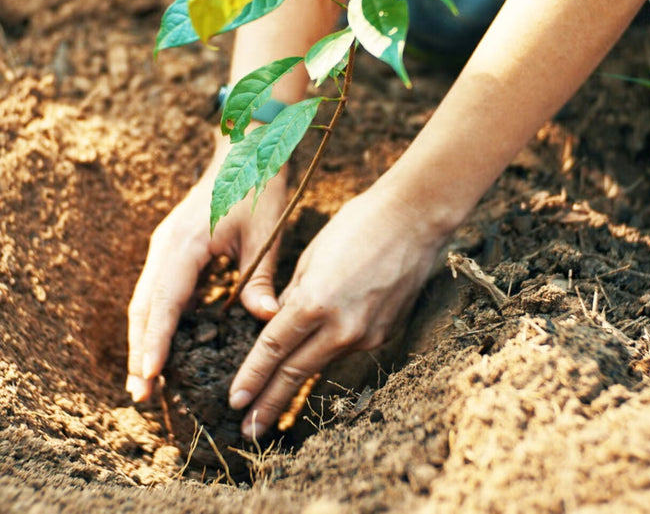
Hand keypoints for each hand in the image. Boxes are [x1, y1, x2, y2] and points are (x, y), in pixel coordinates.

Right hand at [125, 131, 287, 401]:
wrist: (245, 151)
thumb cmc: (257, 188)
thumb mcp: (265, 233)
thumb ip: (260, 278)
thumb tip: (267, 319)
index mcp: (186, 244)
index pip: (165, 302)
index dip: (155, 342)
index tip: (148, 377)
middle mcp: (166, 246)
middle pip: (144, 306)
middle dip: (140, 351)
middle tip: (139, 396)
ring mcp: (165, 246)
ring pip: (146, 299)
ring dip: (143, 338)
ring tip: (144, 380)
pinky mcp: (172, 247)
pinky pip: (158, 289)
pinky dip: (156, 319)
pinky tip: (163, 344)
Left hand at [227, 184, 446, 438]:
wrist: (415, 219)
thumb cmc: (358, 225)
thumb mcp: (312, 255)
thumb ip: (293, 296)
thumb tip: (279, 321)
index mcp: (315, 301)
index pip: (274, 349)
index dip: (252, 377)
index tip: (234, 401)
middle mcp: (342, 326)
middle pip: (296, 372)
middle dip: (269, 403)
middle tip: (248, 431)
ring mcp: (367, 334)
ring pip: (322, 361)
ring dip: (297, 383)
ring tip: (274, 407)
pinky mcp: (385, 333)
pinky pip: (348, 347)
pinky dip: (328, 352)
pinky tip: (317, 356)